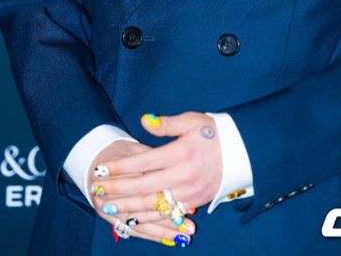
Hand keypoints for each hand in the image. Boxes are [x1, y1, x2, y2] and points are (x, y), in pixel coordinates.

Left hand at [88, 112, 222, 243]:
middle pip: (144, 187)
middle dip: (118, 190)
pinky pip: (167, 214)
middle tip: (98, 191)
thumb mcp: (192, 121)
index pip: (144, 162)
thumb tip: (143, 120)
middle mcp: (184, 175)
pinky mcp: (195, 201)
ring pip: (154, 205)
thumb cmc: (213, 131)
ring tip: (109, 208)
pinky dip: (148, 218)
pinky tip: (133, 218)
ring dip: (129, 208)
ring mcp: (189, 192)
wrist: (243, 152)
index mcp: (181, 152)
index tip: (103, 169)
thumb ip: (166, 124)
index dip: (121, 167)